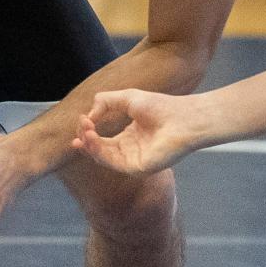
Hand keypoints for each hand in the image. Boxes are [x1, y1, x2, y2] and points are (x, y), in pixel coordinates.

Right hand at [72, 89, 194, 174]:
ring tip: (85, 131)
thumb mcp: (128, 98)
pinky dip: (98, 151)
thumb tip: (88, 115)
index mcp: (131, 136)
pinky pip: (112, 163)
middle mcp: (131, 150)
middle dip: (86, 139)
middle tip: (81, 126)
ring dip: (90, 145)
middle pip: (100, 150)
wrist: (183, 118)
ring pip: (103, 157)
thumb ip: (105, 102)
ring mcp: (134, 160)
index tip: (83, 119)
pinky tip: (92, 138)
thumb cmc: (162, 107)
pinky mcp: (137, 168)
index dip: (89, 131)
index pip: (103, 140)